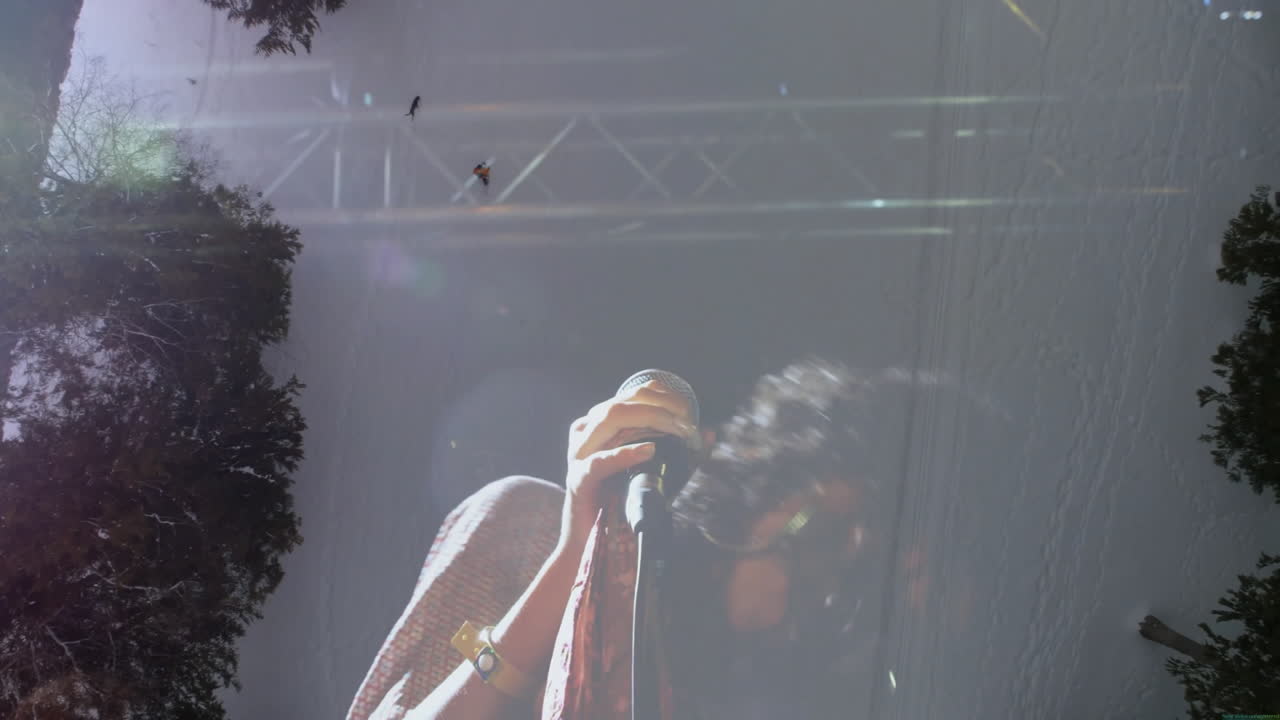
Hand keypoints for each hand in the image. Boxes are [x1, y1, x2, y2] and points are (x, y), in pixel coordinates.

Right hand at [559, 380, 708, 548]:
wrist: (593, 541)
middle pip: (622, 404)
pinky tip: (649, 451)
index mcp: (601, 426)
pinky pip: (599, 461)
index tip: (689, 410)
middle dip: (660, 407)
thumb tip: (709, 433)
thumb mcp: (658, 473)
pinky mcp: (579, 480)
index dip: (662, 395)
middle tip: (688, 422)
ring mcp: (579, 455)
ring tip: (678, 430)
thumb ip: (682, 454)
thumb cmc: (624, 503)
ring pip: (611, 420)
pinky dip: (625, 454)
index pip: (631, 396)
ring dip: (649, 421)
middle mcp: (587, 434)